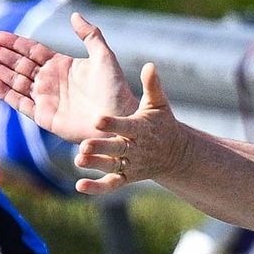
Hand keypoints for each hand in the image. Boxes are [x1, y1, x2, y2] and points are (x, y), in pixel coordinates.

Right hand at [0, 9, 154, 147]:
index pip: (31, 51)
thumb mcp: (104, 56)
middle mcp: (49, 80)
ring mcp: (44, 98)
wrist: (118, 118)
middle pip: (17, 65)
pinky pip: (20, 103)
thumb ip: (90, 35)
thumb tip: (74, 15)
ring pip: (14, 82)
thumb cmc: (115, 88)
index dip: (14, 43)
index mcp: (61, 65)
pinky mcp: (43, 116)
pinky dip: (6, 94)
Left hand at [65, 67, 190, 195]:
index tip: (98, 119)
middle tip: (84, 145)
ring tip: (79, 161)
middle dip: (101, 148)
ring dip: (95, 165)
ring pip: (111, 167)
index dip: (113, 123)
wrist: (175, 154)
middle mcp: (134, 148)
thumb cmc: (162, 124)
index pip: (126, 126)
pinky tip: (79, 186)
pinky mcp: (126, 178)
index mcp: (140, 129)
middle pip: (116, 149)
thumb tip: (150, 65)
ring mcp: (130, 165)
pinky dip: (97, 188)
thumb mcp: (158, 104)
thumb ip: (152, 86)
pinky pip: (111, 185)